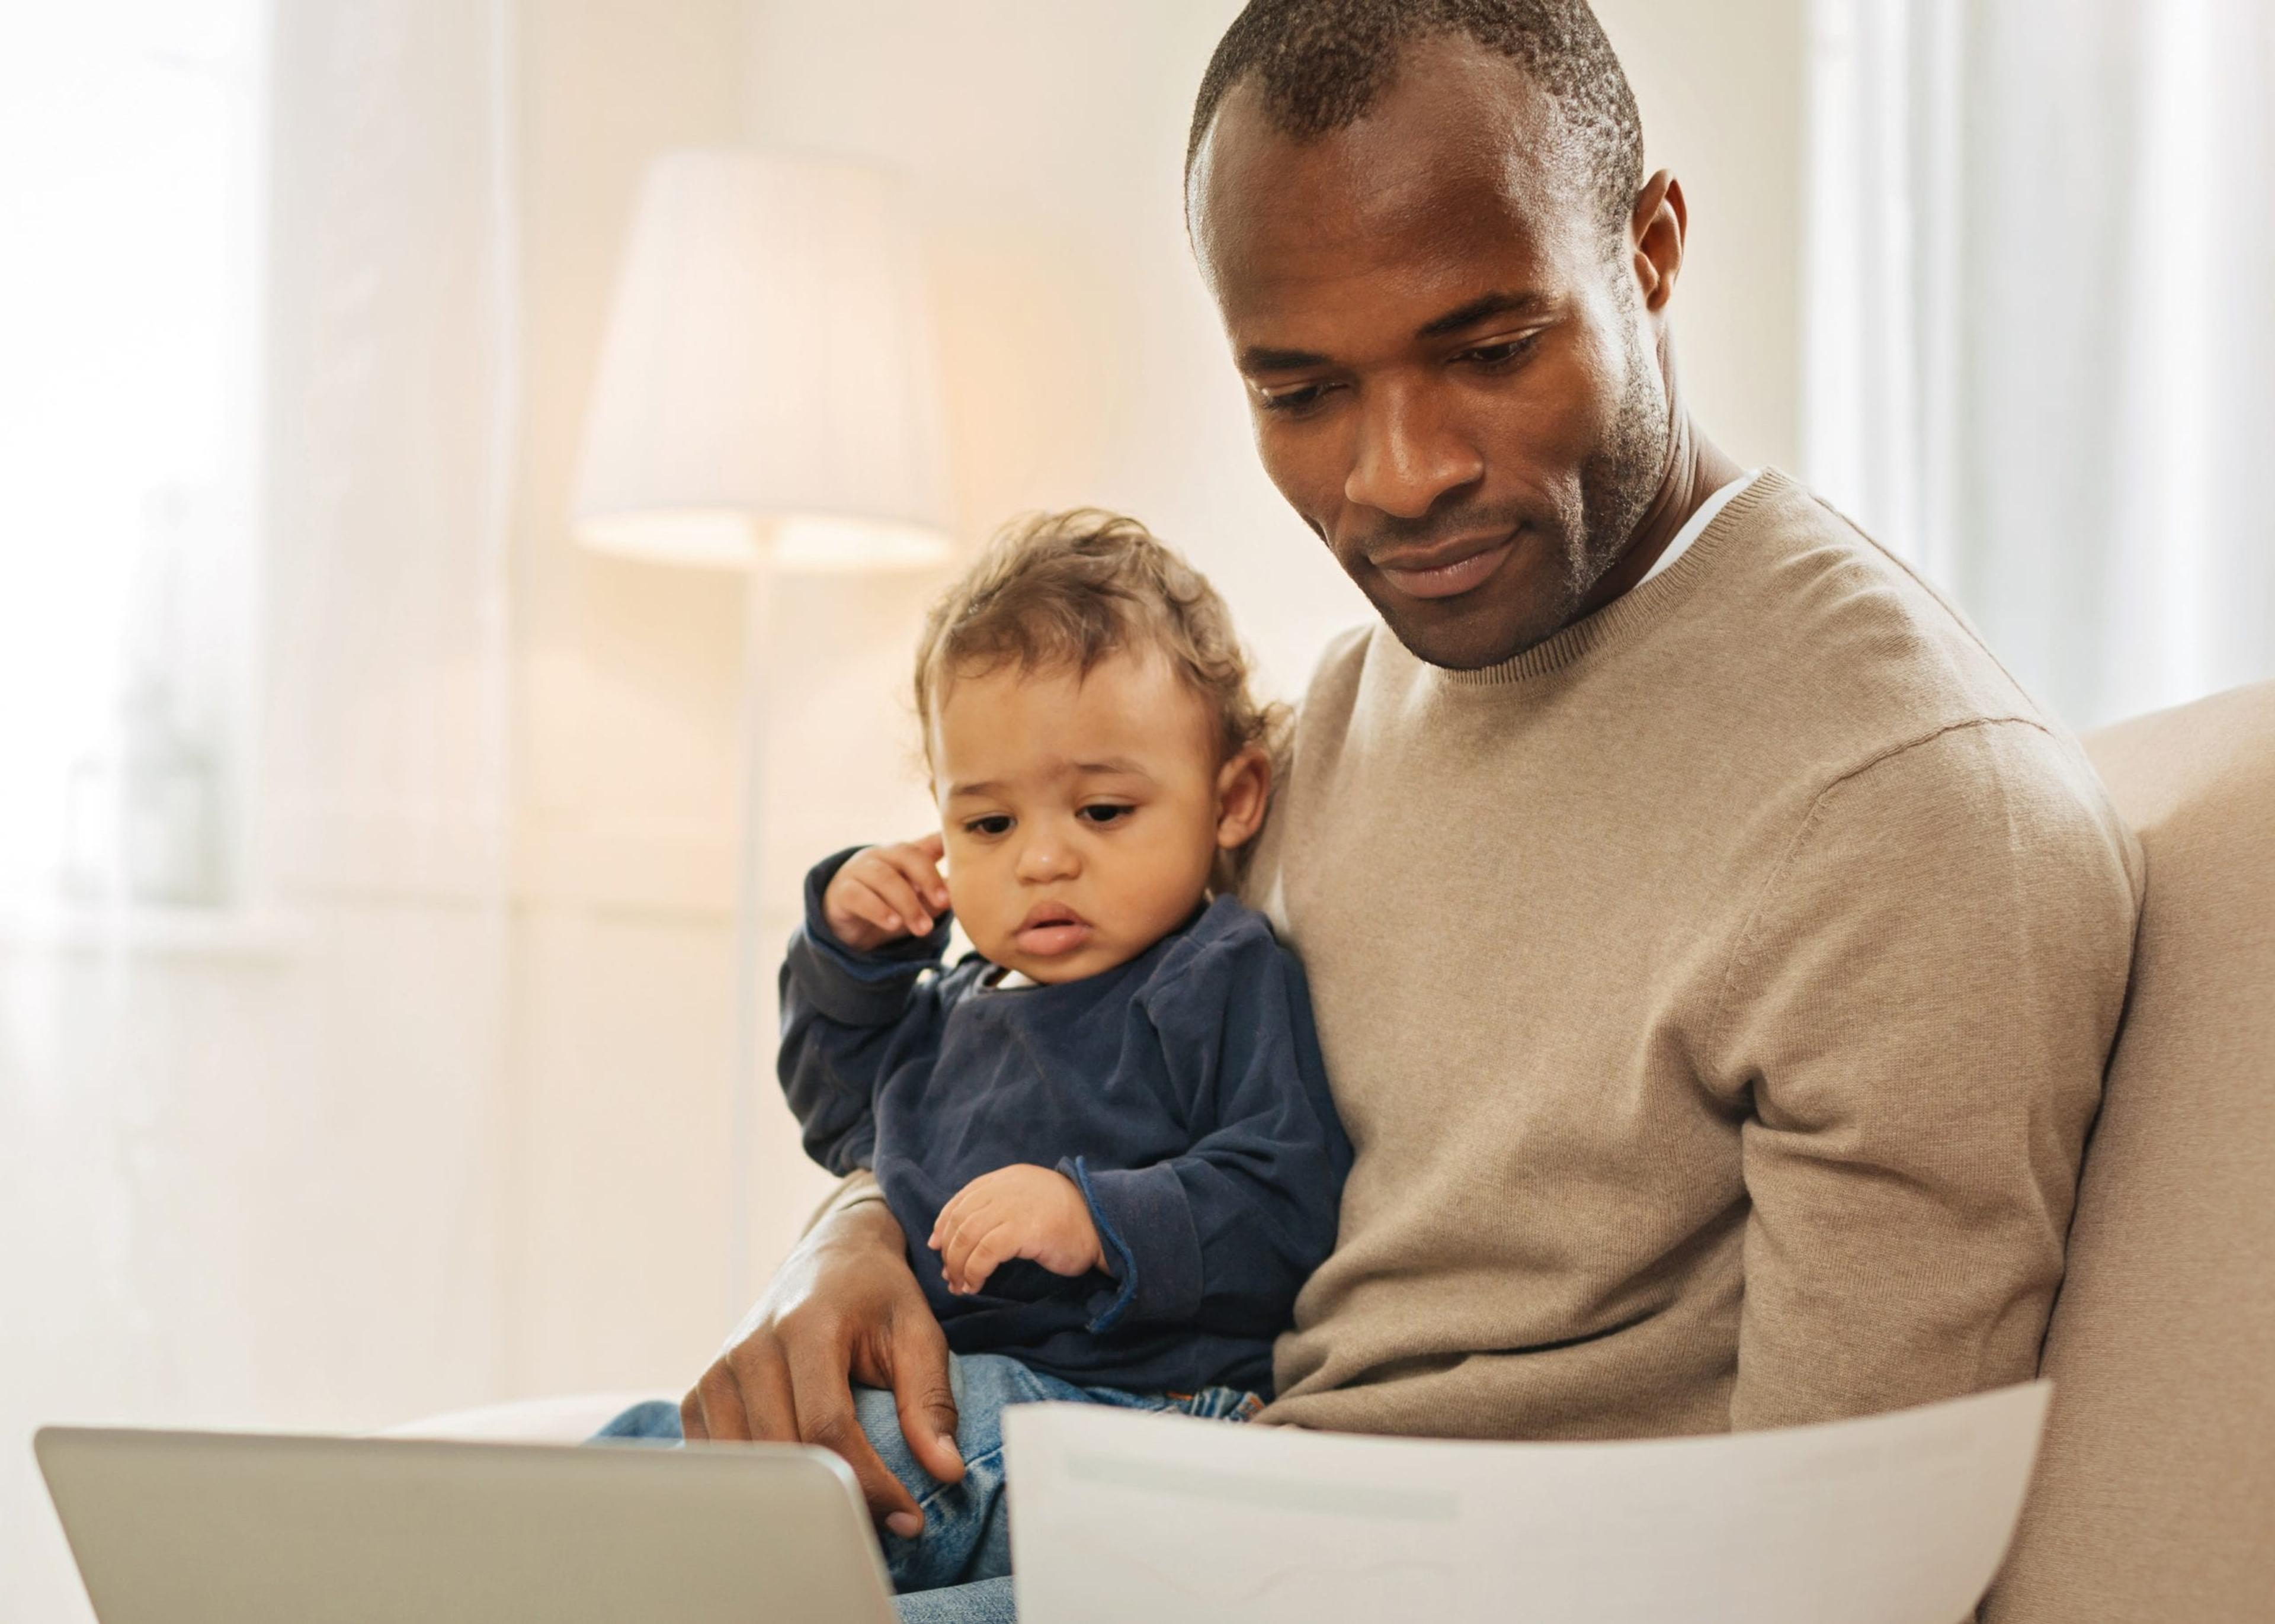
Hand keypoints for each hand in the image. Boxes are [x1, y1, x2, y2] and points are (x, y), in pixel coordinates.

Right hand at [682, 1196, 963, 1535]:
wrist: (830, 1255)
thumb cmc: (879, 1297)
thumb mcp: (918, 1333)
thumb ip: (930, 1401)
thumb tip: (946, 1472)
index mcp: (807, 1324)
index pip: (828, 1427)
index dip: (867, 1483)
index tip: (908, 1517)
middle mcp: (751, 1346)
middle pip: (783, 1452)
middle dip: (835, 1500)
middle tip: (881, 1526)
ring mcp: (718, 1369)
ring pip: (747, 1465)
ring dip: (794, 1499)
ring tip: (843, 1514)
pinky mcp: (700, 1392)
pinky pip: (718, 1461)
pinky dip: (755, 1486)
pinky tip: (795, 1492)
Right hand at [822, 835, 951, 951]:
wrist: (846, 924)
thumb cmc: (888, 905)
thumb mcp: (916, 900)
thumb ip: (937, 896)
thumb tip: (964, 899)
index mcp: (903, 854)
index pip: (927, 841)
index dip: (945, 840)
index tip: (961, 848)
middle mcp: (881, 855)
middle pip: (906, 854)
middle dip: (928, 878)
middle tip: (944, 903)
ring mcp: (858, 870)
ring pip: (884, 878)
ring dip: (907, 904)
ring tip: (923, 928)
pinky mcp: (841, 891)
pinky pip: (858, 896)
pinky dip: (878, 910)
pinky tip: (893, 924)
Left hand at [929, 1164, 1105, 1294]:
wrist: (1106, 1226)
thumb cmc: (1071, 1222)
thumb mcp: (1031, 1203)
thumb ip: (1002, 1209)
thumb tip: (961, 1238)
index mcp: (1008, 1178)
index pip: (963, 1199)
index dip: (944, 1224)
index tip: (938, 1247)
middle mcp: (1007, 1188)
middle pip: (960, 1219)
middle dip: (949, 1251)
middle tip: (950, 1276)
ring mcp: (1015, 1206)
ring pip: (967, 1237)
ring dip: (958, 1266)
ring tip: (961, 1285)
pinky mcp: (1024, 1229)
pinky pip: (984, 1252)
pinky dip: (974, 1271)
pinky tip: (976, 1285)